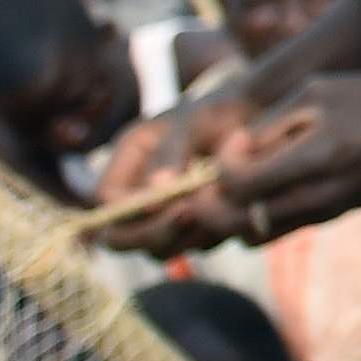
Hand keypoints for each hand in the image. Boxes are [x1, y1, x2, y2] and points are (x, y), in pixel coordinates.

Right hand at [91, 96, 248, 252]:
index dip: (129, 210)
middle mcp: (137, 193)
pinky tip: (229, 210)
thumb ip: (170, 153)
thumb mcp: (191, 122)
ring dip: (184, 237)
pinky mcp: (190, 226)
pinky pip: (191, 246)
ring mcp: (162, 214)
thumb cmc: (217, 111)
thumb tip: (156, 193)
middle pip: (120, 237)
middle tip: (190, 214)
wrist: (253, 118)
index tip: (171, 203)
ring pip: (157, 248)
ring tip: (214, 207)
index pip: (107, 201)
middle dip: (153, 233)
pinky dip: (207, 236)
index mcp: (127, 163)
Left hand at [209, 67, 360, 237]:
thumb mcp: (318, 92)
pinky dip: (256, 217)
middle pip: (239, 222)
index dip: (223, 166)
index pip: (242, 184)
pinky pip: (277, 231)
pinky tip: (260, 188)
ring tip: (232, 186)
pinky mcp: (332, 217)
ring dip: (231, 216)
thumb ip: (271, 123)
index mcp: (316, 158)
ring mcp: (326, 212)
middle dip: (211, 205)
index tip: (233, 142)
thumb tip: (233, 151)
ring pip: (254, 236)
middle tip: (207, 180)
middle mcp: (319, 196)